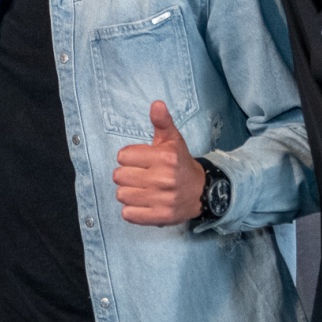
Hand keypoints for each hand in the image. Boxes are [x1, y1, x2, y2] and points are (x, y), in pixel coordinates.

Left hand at [113, 101, 204, 225]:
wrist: (202, 191)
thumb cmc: (180, 163)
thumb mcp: (173, 140)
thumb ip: (162, 122)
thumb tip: (156, 104)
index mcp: (164, 158)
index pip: (122, 156)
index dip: (129, 158)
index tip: (141, 161)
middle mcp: (164, 179)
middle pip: (118, 176)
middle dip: (127, 175)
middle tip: (141, 176)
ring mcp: (162, 200)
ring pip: (121, 195)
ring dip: (128, 193)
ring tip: (142, 190)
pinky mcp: (160, 217)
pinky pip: (128, 214)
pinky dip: (132, 211)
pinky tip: (143, 203)